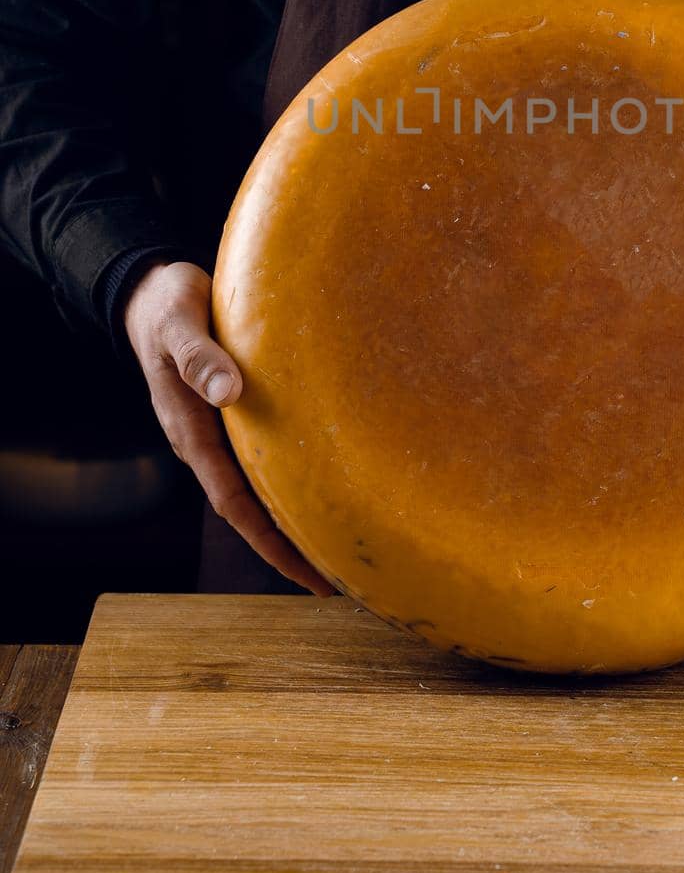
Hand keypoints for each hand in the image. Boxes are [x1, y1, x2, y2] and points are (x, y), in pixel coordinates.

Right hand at [123, 259, 333, 596]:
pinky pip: (267, 453)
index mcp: (191, 433)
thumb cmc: (167, 307)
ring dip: (293, 515)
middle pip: (252, 508)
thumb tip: (228, 393)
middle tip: (340, 579)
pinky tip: (325, 479)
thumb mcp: (178, 328)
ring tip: (341, 542)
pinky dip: (292, 475)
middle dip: (290, 545)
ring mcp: (220, 429)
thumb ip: (199, 358)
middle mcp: (206, 441)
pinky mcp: (235, 410)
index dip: (271, 543)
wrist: (152, 292)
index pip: (235, 503)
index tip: (308, 575)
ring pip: (261, 485)